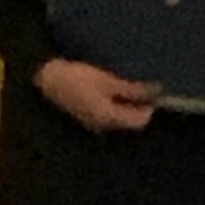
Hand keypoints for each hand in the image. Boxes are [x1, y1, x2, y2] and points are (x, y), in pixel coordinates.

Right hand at [35, 57, 159, 132]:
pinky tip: (115, 89)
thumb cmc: (78, 78)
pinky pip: (109, 113)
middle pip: (130, 121)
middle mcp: (101, 126)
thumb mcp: (108, 81)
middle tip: (145, 86)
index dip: (150, 107)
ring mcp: (93, 122)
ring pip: (119, 117)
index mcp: (108, 118)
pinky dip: (116, 104)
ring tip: (130, 86)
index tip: (156, 91)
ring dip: (128, 104)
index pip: (139, 121)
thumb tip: (156, 91)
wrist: (48, 79)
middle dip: (139, 106)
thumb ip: (132, 89)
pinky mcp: (87, 116)